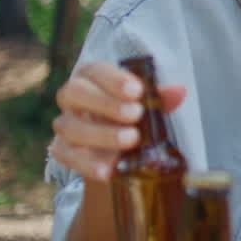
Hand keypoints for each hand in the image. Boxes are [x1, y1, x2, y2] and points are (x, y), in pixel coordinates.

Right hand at [49, 61, 185, 181]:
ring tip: (131, 140)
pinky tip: (109, 169)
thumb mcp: (145, 102)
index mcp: (92, 76)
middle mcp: (72, 97)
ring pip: (71, 126)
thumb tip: (179, 92)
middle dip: (106, 104)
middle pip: (75, 92)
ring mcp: (65, 123)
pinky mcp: (62, 149)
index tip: (137, 92)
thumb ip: (159, 97)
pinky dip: (87, 164)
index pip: (96, 71)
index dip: (114, 80)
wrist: (114, 144)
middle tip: (135, 115)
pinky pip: (66, 156)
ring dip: (101, 134)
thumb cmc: (130, 111)